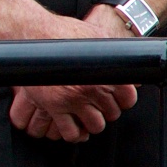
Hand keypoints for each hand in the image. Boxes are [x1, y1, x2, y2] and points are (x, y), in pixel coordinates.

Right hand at [7, 5, 139, 141]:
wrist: (33, 32)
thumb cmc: (65, 33)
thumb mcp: (98, 38)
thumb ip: (115, 55)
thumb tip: (132, 68)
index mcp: (107, 73)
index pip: (128, 99)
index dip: (123, 100)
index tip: (117, 98)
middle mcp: (93, 88)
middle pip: (112, 113)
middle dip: (107, 111)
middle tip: (99, 105)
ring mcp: (73, 99)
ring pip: (95, 126)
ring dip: (93, 123)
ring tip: (88, 115)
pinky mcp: (54, 107)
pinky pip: (70, 132)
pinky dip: (74, 134)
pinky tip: (74, 125)